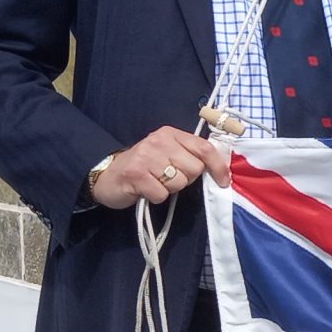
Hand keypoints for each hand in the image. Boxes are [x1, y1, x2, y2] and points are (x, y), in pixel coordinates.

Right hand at [93, 126, 228, 207]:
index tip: (223, 181)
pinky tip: (145, 190)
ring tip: (155, 182)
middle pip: (194, 169)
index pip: (204, 148)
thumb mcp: (167, 153)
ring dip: (170, 189)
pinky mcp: (137, 174)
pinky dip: (156, 197)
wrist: (107, 175)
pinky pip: (162, 194)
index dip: (218, 166)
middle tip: (167, 177)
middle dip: (186, 179)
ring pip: (180, 183)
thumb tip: (218, 169)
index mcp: (170, 134)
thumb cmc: (144, 166)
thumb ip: (189, 156)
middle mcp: (159, 141)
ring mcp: (146, 157)